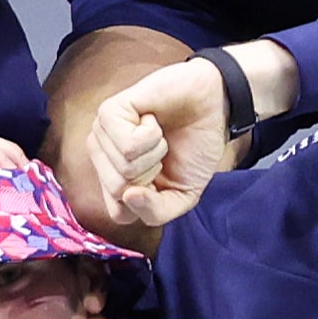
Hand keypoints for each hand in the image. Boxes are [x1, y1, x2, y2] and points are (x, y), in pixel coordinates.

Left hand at [76, 56, 231, 231]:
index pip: (119, 212)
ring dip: (155, 152)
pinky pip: (128, 146)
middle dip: (152, 174)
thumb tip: (129, 195)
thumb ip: (156, 211)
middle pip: (119, 191)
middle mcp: (103, 156)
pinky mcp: (108, 112)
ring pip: (124, 168)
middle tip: (161, 150)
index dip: (149, 201)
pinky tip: (152, 119)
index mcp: (114, 177)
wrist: (215, 106)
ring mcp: (102, 133)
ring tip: (158, 133)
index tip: (164, 176)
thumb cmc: (195, 147)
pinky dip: (151, 136)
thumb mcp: (183, 195)